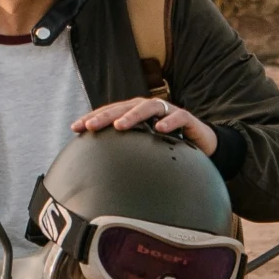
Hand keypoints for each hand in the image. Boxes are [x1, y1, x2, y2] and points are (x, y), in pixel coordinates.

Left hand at [71, 97, 218, 156]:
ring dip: (133, 115)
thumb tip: (97, 170)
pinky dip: (169, 122)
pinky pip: (179, 117)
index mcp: (136, 114)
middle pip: (125, 107)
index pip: (111, 113)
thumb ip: (125, 153)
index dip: (93, 118)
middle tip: (91, 125)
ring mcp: (169, 112)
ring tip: (120, 126)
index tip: (75, 128)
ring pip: (149, 107)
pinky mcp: (188, 119)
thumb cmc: (169, 146)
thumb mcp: (144, 150)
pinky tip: (160, 129)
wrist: (203, 145)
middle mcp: (150, 110)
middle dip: (106, 115)